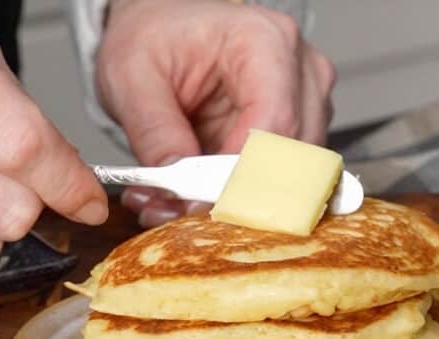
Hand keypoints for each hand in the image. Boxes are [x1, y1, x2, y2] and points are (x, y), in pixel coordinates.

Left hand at [97, 0, 335, 227]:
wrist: (161, 29)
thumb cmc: (155, 37)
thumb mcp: (132, 75)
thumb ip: (154, 130)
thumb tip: (178, 182)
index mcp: (264, 42)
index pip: (273, 126)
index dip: (240, 176)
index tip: (199, 204)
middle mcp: (299, 72)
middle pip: (290, 159)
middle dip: (234, 195)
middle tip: (177, 210)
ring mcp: (306, 103)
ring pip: (291, 179)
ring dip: (236, 200)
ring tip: (177, 201)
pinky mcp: (298, 132)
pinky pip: (282, 180)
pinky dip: (239, 196)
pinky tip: (198, 193)